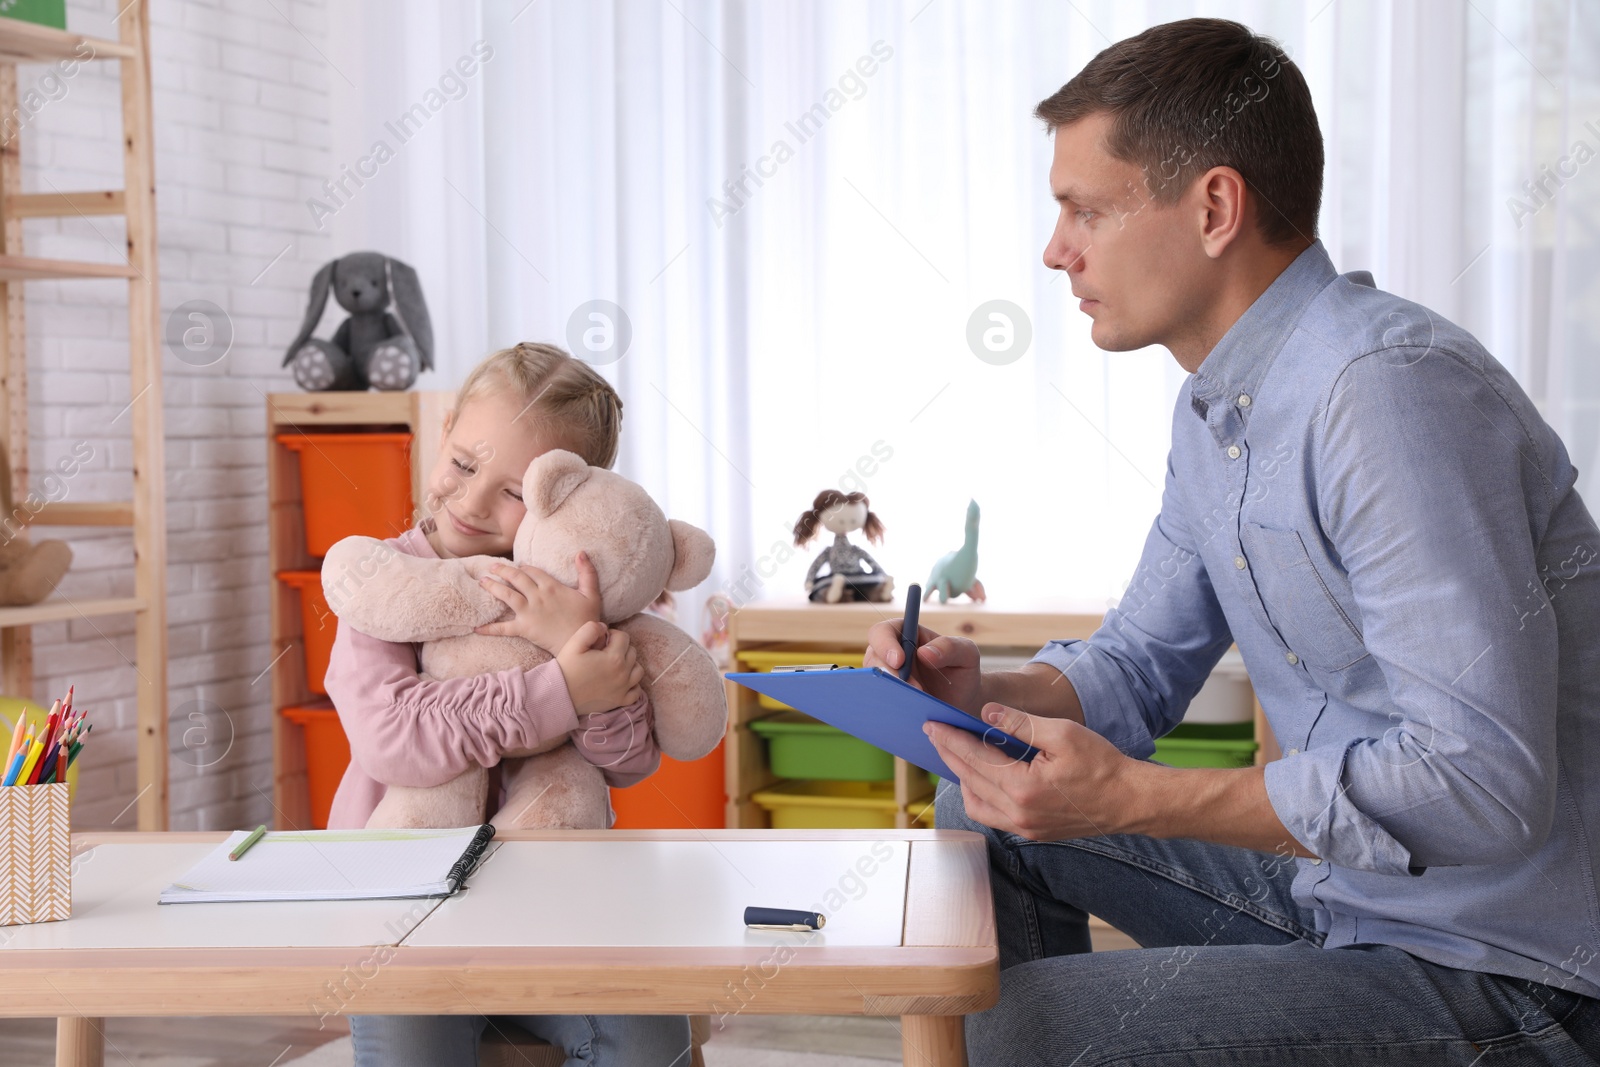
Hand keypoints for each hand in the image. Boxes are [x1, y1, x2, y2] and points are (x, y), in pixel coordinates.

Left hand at [475, 552, 601, 652]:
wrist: (581, 643)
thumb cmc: (587, 619)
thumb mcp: (591, 594)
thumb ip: (587, 572)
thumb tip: (582, 552)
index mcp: (551, 586)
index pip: (532, 571)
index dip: (524, 567)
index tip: (518, 566)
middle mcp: (537, 596)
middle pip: (516, 578)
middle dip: (502, 570)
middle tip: (492, 567)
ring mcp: (528, 612)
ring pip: (506, 595)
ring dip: (492, 587)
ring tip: (482, 581)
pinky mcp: (523, 628)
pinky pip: (503, 628)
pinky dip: (489, 628)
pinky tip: (476, 627)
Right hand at [556, 621, 644, 716]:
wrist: (560, 695)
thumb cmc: (566, 669)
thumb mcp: (574, 643)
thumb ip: (590, 629)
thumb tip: (604, 627)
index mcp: (614, 658)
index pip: (624, 637)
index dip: (612, 634)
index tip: (601, 640)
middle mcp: (623, 673)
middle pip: (632, 652)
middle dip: (620, 648)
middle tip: (604, 652)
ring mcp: (623, 689)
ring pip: (638, 670)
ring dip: (630, 664)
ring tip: (614, 664)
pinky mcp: (620, 701)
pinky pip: (636, 691)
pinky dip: (632, 685)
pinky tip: (621, 681)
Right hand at [863, 619, 983, 714]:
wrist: (963, 700)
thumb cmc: (963, 670)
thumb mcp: (966, 654)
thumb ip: (950, 647)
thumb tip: (924, 653)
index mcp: (906, 634)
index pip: (883, 631)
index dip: (885, 644)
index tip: (899, 660)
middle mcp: (891, 653)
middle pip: (873, 658)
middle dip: (889, 673)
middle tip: (912, 687)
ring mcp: (888, 677)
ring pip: (874, 681)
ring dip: (892, 691)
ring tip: (917, 699)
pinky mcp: (888, 697)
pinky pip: (879, 700)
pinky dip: (890, 706)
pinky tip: (908, 712)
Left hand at [926, 703, 1149, 840]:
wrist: (1130, 801)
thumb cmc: (1102, 765)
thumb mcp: (1063, 734)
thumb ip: (1021, 724)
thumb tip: (986, 714)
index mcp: (1024, 787)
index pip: (973, 759)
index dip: (950, 739)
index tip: (932, 724)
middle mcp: (1018, 813)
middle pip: (969, 780)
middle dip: (949, 754)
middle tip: (935, 734)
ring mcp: (1024, 827)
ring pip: (976, 803)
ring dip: (962, 778)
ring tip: (956, 753)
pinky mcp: (1031, 832)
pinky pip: (992, 816)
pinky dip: (979, 795)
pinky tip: (981, 778)